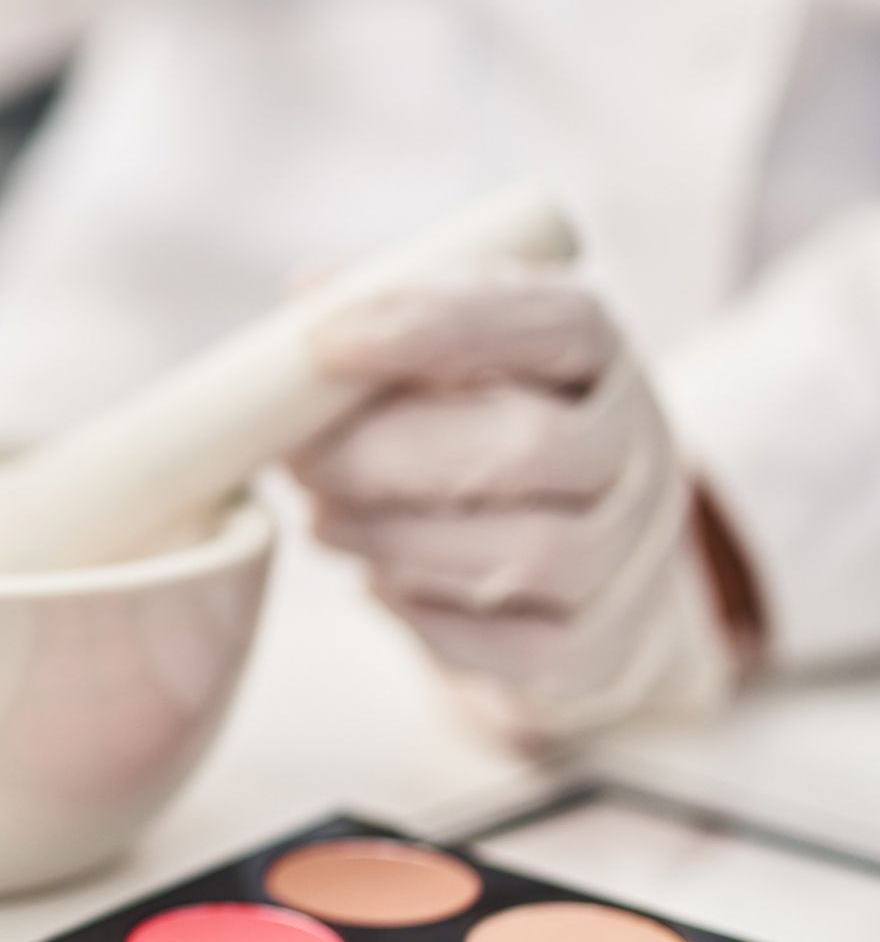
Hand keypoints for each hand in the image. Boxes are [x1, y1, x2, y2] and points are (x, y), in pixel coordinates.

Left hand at [291, 266, 736, 742]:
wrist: (566, 574)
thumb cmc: (478, 436)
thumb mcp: (443, 358)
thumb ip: (384, 314)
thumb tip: (312, 292)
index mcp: (599, 358)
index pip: (551, 322)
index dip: (438, 325)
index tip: (325, 341)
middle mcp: (637, 451)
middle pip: (530, 448)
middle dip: (390, 457)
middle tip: (303, 461)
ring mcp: (633, 557)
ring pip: (522, 552)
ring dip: (394, 538)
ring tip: (325, 520)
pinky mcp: (598, 650)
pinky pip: (509, 646)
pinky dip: (423, 615)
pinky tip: (377, 582)